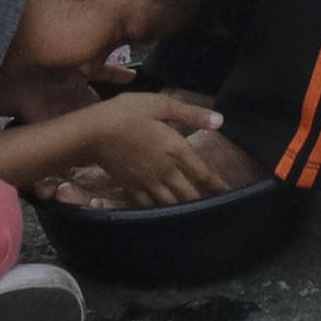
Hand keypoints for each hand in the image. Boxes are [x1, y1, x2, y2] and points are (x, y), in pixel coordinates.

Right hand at [44, 91, 241, 206]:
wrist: (92, 131)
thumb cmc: (128, 113)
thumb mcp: (161, 104)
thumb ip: (191, 114)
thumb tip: (220, 121)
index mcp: (176, 150)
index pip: (203, 173)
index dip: (217, 185)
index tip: (228, 193)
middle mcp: (165, 171)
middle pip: (190, 194)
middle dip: (203, 202)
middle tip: (215, 209)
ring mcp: (147, 183)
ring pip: (171, 204)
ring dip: (184, 210)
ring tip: (195, 216)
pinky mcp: (131, 188)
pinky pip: (149, 206)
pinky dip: (159, 213)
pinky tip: (164, 216)